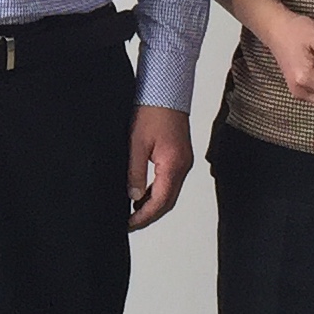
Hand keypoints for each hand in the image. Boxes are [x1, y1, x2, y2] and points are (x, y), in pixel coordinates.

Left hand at [127, 104, 193, 229]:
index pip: (161, 202)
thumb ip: (135, 172)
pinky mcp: (180, 156)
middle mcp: (183, 166)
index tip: (129, 225)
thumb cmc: (152, 110)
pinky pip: (170, 181)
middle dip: (149, 215)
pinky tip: (142, 194)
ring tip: (132, 213)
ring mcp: (183, 161)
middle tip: (130, 224)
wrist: (166, 89)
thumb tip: (133, 197)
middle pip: (168, 201)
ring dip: (153, 204)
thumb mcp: (136, 143)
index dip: (144, 217)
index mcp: (173, 165)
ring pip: (170, 192)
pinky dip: (157, 192)